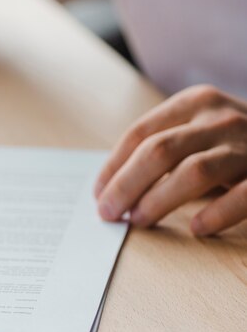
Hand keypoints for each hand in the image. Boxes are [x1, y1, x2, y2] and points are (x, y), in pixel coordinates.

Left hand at [95, 85, 246, 235]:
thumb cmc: (237, 141)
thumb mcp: (201, 130)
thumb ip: (165, 147)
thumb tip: (113, 188)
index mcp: (195, 103)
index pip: (140, 133)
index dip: (113, 166)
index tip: (98, 193)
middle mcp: (220, 117)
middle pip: (158, 151)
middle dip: (126, 185)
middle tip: (108, 213)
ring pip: (193, 171)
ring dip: (159, 200)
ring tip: (139, 221)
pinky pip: (243, 195)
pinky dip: (217, 214)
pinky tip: (197, 228)